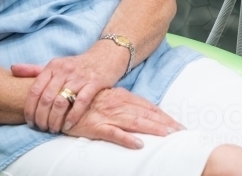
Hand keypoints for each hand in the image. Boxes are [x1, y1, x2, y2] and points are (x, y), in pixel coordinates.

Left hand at [11, 41, 128, 132]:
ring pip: (61, 102)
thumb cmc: (78, 65)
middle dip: (41, 117)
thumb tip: (12, 69)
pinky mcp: (94, 83)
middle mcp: (65, 70)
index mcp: (53, 66)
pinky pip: (80, 102)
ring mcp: (79, 77)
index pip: (35, 89)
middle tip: (42, 128)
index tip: (29, 121)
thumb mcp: (56, 64)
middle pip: (46, 98)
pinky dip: (72, 117)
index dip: (29, 108)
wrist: (106, 56)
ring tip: (53, 129)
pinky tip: (68, 126)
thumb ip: (34, 70)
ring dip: (55, 120)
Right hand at [63, 87, 182, 148]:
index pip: (148, 107)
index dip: (164, 116)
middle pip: (147, 115)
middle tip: (182, 132)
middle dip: (165, 124)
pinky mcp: (96, 126)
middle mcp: (118, 104)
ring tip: (168, 136)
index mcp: (122, 97)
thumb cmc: (85, 99)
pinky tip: (138, 144)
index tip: (179, 125)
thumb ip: (123, 103)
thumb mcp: (107, 98)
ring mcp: (108, 115)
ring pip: (135, 123)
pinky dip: (126, 138)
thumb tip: (139, 111)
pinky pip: (113, 133)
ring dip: (153, 129)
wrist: (59, 96)